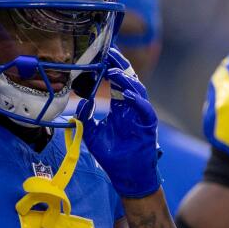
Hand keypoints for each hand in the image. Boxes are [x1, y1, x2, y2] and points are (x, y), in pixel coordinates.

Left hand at [77, 48, 160, 197]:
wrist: (127, 175)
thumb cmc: (113, 156)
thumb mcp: (92, 134)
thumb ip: (86, 118)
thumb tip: (79, 104)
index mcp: (120, 107)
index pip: (116, 81)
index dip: (108, 67)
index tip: (97, 54)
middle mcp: (132, 107)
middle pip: (128, 79)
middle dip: (118, 65)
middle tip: (107, 52)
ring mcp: (141, 115)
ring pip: (137, 90)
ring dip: (126, 79)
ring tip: (113, 71)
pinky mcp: (148, 125)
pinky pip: (145, 109)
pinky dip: (137, 100)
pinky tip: (127, 93)